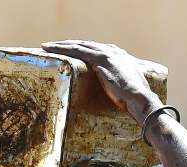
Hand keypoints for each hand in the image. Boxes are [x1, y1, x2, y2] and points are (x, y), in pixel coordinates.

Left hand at [41, 40, 160, 122]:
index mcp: (119, 56)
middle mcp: (112, 50)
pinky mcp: (101, 59)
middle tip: (51, 46)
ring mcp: (107, 53)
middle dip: (67, 45)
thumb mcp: (123, 89)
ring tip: (46, 46)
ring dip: (61, 45)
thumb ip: (116, 86)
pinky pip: (77, 50)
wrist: (140, 99)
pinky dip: (63, 48)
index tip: (68, 51)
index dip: (80, 49)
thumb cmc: (133, 101)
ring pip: (78, 45)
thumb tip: (109, 98)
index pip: (94, 49)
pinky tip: (51, 49)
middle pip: (84, 44)